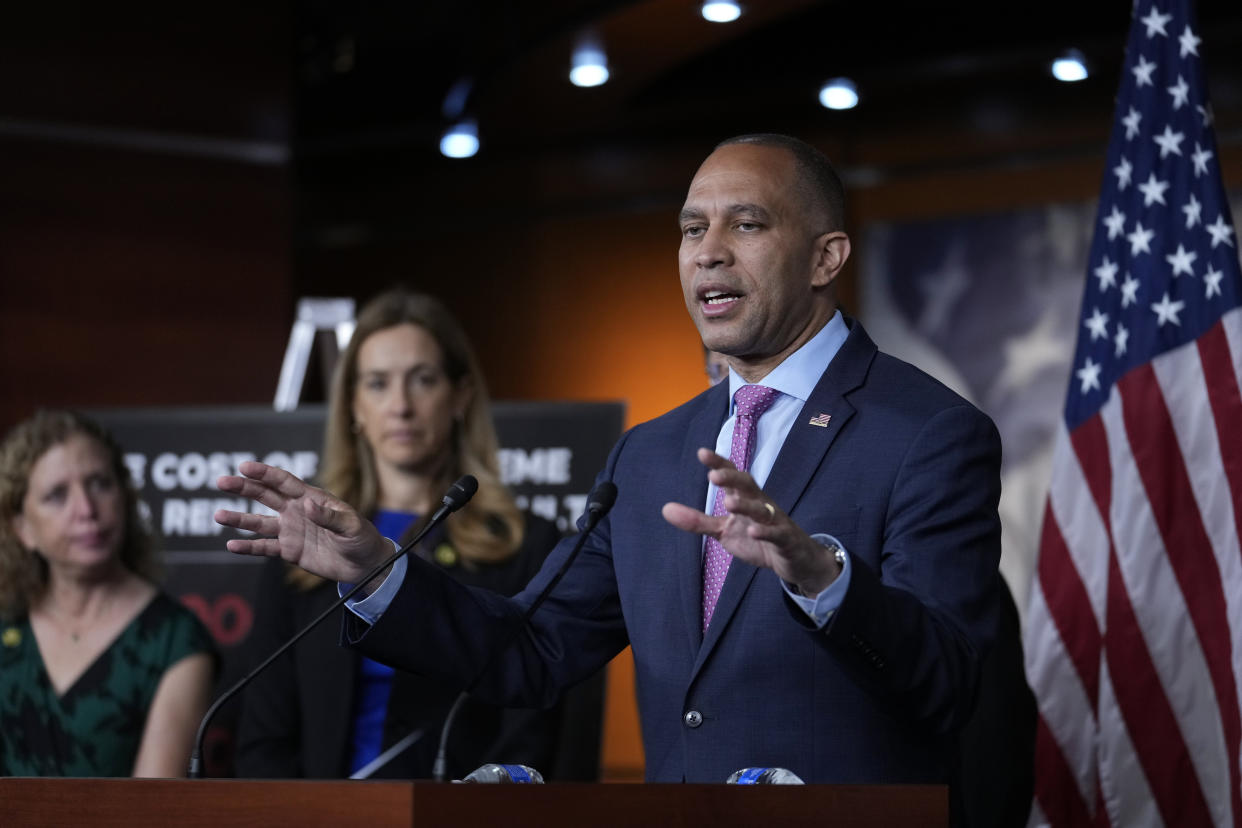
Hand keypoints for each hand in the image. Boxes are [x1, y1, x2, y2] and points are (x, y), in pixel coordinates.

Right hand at [214, 461, 388, 585]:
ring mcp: (291, 530)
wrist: (365, 564)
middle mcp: (297, 511)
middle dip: (243, 488)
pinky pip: (265, 547)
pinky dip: (248, 547)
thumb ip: (330, 516)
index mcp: (312, 498)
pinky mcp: (289, 550)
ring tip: (219, 515)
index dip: (264, 473)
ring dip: (239, 519)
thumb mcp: (352, 526)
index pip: (284, 481)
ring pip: (259, 522)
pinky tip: (231, 545)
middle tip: (222, 482)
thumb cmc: (363, 538)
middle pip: (265, 496)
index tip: (244, 467)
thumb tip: (308, 505)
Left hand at [661, 448, 840, 595]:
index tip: (702, 453)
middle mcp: (760, 504)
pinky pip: (776, 534)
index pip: (732, 476)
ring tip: (729, 503)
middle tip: (713, 475)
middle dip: (732, 478)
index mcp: (744, 498)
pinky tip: (753, 532)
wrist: (796, 560)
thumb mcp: (723, 531)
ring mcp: (775, 521)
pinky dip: (765, 532)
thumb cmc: (757, 538)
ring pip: (762, 509)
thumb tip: (665, 509)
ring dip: (746, 505)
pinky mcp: (786, 540)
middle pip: (748, 485)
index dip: (719, 463)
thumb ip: (696, 521)